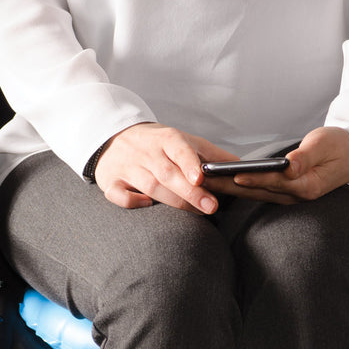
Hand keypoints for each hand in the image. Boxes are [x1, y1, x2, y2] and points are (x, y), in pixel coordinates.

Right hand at [94, 122, 237, 213]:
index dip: (189, 162)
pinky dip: (132, 201)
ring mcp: (126, 167)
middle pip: (167, 173)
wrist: (113, 137)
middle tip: (211, 206)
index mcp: (164, 138)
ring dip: (172, 200)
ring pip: (148, 185)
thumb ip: (210, 154)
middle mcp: (145, 152)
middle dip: (190, 192)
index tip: (200, 178)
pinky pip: (118, 195)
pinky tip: (148, 205)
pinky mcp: (110, 181)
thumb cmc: (155, 143)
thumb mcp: (183, 140)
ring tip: (195, 211)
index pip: (178, 148)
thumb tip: (238, 166)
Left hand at [204, 127, 348, 202]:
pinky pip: (257, 191)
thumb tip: (289, 166)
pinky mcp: (283, 193)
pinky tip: (221, 182)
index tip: (234, 175)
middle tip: (206, 180)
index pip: (275, 183)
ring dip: (230, 189)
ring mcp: (288, 197)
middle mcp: (295, 196)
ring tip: (205, 182)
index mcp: (307, 186)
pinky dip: (238, 187)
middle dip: (231, 187)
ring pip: (254, 194)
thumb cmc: (339, 147)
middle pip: (258, 192)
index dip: (254, 179)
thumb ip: (307, 156)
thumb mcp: (326, 145)